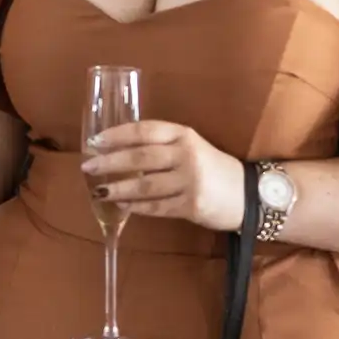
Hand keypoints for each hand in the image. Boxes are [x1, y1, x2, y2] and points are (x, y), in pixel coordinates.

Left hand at [81, 120, 245, 231]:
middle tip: (88, 167)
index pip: (143, 131)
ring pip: (145, 185)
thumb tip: (117, 150)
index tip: (94, 141)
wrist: (250, 195)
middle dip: (110, 162)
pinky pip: (157, 207)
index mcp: (183, 135)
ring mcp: (190, 181)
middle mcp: (186, 155)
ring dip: (119, 189)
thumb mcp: (191, 146)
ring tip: (100, 191)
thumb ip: (161, 146)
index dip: (116, 135)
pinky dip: (137, 207)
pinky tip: (123, 206)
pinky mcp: (192, 206)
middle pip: (140, 158)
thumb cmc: (212, 168)